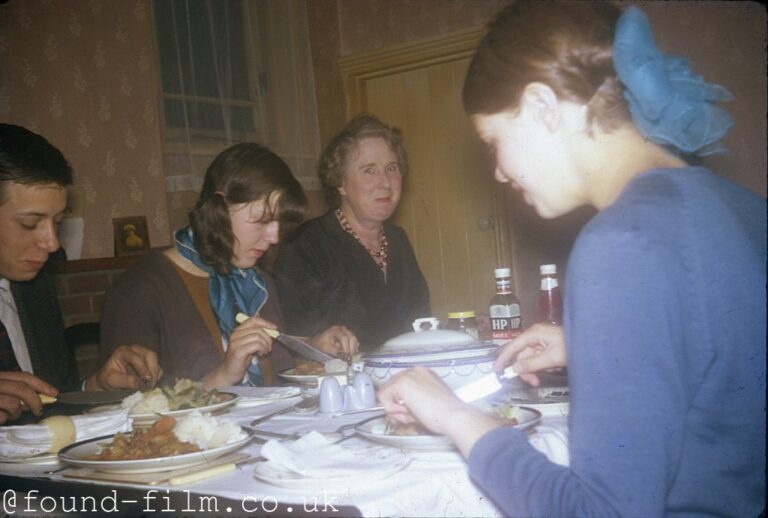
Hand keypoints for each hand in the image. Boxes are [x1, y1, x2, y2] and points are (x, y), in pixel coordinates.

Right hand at [0, 371, 57, 423]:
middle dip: (35, 401)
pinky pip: (2, 416)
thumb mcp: (1, 389)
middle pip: (21, 389)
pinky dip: (4, 419)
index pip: (24, 377)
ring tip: (11, 415)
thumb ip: (16, 392)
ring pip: (14, 404)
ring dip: (17, 413)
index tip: (54, 392)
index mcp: (0, 376)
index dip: (42, 384)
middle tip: (39, 411)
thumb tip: (37, 399)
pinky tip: (0, 418)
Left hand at [85, 345, 162, 390]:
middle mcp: (135, 351)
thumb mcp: (112, 381)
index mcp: (124, 352)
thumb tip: (142, 384)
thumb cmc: (108, 379)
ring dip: (155, 374)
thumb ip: (126, 381)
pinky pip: (157, 368)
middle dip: (152, 370)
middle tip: (151, 384)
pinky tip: (149, 385)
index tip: (146, 381)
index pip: (136, 358)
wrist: (109, 383)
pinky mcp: (149, 364)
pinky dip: (156, 377)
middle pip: (150, 355)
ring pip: (155, 362)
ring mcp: (143, 356)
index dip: (142, 369)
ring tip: (149, 387)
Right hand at [203, 315, 274, 388]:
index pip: (253, 320)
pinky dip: (262, 349)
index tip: (274, 328)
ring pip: (258, 337)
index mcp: (238, 331)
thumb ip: (257, 336)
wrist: (228, 373)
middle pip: (258, 329)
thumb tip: (271, 331)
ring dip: (265, 345)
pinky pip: (256, 345)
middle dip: (268, 338)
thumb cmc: (240, 359)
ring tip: (264, 351)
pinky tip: (260, 354)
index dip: (266, 323)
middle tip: (269, 347)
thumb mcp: (249, 344)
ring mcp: (236, 343)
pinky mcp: (238, 352)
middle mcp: (235, 335)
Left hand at [308, 325, 358, 358]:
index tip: (346, 357)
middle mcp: (343, 330)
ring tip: (349, 358)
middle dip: (352, 349)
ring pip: (355, 341)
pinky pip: (355, 343)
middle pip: (352, 338)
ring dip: (353, 350)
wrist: (317, 343)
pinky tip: (350, 355)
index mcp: (336, 330)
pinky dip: (354, 349)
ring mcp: (347, 333)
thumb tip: (344, 357)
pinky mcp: (349, 337)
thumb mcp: (325, 348)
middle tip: (350, 359)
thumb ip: (334, 351)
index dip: (346, 348)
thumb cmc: (319, 344)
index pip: (344, 338)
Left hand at [378, 366, 498, 456]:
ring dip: (395, 407)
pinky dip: (392, 408)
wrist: (453, 416)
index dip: (400, 401)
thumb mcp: (424, 406)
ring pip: (386, 392)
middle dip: (396, 404)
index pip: (400, 384)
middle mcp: (415, 371)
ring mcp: (408, 375)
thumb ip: (407, 407)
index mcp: (423, 374)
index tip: (407, 411)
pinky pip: (384, 397)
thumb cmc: (446, 414)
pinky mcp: (402, 383)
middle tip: (410, 415)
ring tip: (413, 414)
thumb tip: (392, 411)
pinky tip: (408, 412)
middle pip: (391, 387)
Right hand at [494, 323, 566, 385]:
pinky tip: (553, 367)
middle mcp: (535, 336)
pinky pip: (538, 359)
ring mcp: (541, 341)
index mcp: (534, 334)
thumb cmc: (573, 345)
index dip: (503, 359)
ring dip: (536, 369)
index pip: (512, 347)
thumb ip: (531, 364)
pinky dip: (543, 366)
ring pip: (530, 359)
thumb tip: (516, 369)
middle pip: (521, 355)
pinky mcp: (547, 347)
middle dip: (526, 370)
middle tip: (532, 381)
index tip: (496, 370)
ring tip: (548, 373)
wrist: (590, 344)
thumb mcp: (551, 358)